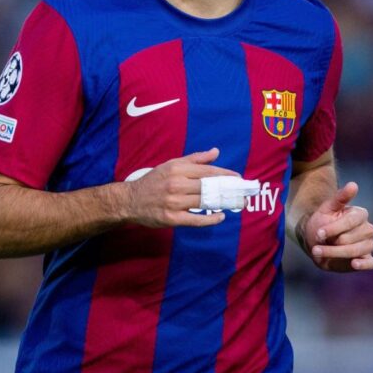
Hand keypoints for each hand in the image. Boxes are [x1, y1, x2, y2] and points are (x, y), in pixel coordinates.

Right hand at [123, 148, 240, 227]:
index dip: (225, 175)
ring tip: (235, 204)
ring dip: (222, 204)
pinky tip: (220, 217)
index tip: (238, 178)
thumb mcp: (171, 165)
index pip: (207, 171)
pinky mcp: (172, 218)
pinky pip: (196, 220)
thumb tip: (215, 152)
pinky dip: (211, 219)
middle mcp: (176, 184)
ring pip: (204, 203)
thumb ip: (194, 159)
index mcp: (176, 169)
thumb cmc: (153, 182)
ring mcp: (174, 202)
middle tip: (242, 193)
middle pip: (208, 187)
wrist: (130, 201)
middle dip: (227, 190)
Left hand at [300, 182, 372, 271]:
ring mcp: (368, 244)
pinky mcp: (367, 259)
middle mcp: (368, 229)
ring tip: (317, 252)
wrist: (316, 241)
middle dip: (333, 243)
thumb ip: (340, 197)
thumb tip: (354, 184)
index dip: (334, 228)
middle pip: (353, 238)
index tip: (319, 233)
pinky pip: (371, 263)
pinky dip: (364, 264)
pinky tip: (353, 263)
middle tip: (316, 245)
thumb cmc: (322, 222)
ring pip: (358, 250)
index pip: (352, 221)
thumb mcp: (327, 208)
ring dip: (336, 253)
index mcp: (360, 214)